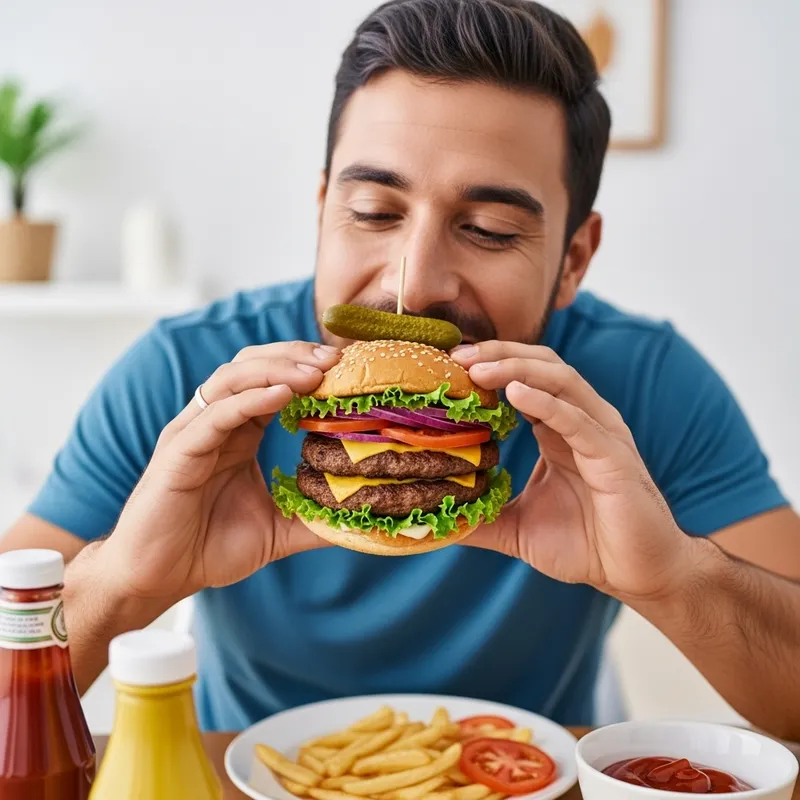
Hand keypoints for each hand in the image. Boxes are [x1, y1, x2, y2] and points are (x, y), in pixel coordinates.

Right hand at [100, 341, 339, 604]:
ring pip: (232, 379)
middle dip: (294, 355)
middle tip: (335, 359)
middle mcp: (214, 423)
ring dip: (276, 370)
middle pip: (252, 365)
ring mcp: (193, 432)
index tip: (346, 366)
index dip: (306, 367)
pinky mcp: (178, 451)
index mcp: (238, 432)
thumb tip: (363, 520)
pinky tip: (282, 395)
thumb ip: (315, 519)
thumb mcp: (277, 530)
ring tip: (315, 372)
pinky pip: (215, 415)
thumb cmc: (208, 548)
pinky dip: (248, 399)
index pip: (272, 381)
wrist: (157, 579)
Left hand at [450, 342, 690, 603]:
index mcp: (559, 429)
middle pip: (541, 365)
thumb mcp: (517, 527)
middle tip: (458, 357)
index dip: (489, 365)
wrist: (637, 574)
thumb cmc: (585, 545)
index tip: (448, 365)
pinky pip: (578, 420)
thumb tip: (431, 526)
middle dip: (499, 354)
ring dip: (517, 368)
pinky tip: (514, 393)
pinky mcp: (614, 457)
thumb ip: (480, 518)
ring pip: (560, 380)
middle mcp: (582, 421)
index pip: (524, 378)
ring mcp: (601, 434)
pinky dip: (546, 402)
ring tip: (478, 369)